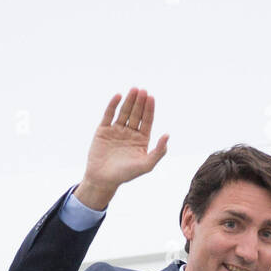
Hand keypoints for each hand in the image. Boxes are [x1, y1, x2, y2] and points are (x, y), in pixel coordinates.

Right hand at [76, 88, 168, 209]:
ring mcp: (116, 131)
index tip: (151, 97)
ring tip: (134, 90)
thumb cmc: (125, 175)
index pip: (146, 121)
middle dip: (140, 102)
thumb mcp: (146, 165)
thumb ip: (159, 152)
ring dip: (129, 100)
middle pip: (136, 114)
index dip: (149, 109)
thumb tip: (167, 135)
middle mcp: (129, 133)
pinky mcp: (103, 130)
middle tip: (143, 91)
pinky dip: (113, 105)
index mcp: (141, 140)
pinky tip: (118, 96)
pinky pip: (108, 115)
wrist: (102, 180)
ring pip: (124, 112)